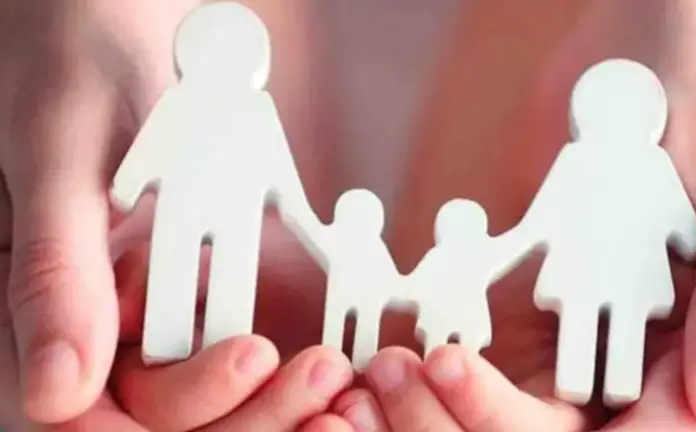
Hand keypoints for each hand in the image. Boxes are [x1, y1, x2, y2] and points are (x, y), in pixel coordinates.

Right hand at [0, 0, 335, 422]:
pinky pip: (219, 342)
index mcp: (18, 296)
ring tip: (325, 363)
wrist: (110, 16)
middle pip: (149, 413)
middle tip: (313, 370)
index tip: (249, 367)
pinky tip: (316, 342)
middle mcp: (69, 315)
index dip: (168, 413)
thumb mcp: (60, 151)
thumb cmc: (68, 53)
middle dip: (236, 406)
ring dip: (262, 392)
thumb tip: (57, 389)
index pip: (76, 410)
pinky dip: (270, 356)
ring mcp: (123, 306)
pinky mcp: (171, 287)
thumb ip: (51, 267)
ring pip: (191, 389)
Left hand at [385, 0, 695, 429]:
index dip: (529, 425)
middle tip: (400, 372)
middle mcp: (651, 352)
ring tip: (379, 364)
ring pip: (511, 407)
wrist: (659, 25)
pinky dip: (434, 351)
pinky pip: (485, 347)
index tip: (458, 376)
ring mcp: (590, 327)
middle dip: (469, 419)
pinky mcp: (540, 297)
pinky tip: (380, 340)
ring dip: (435, 402)